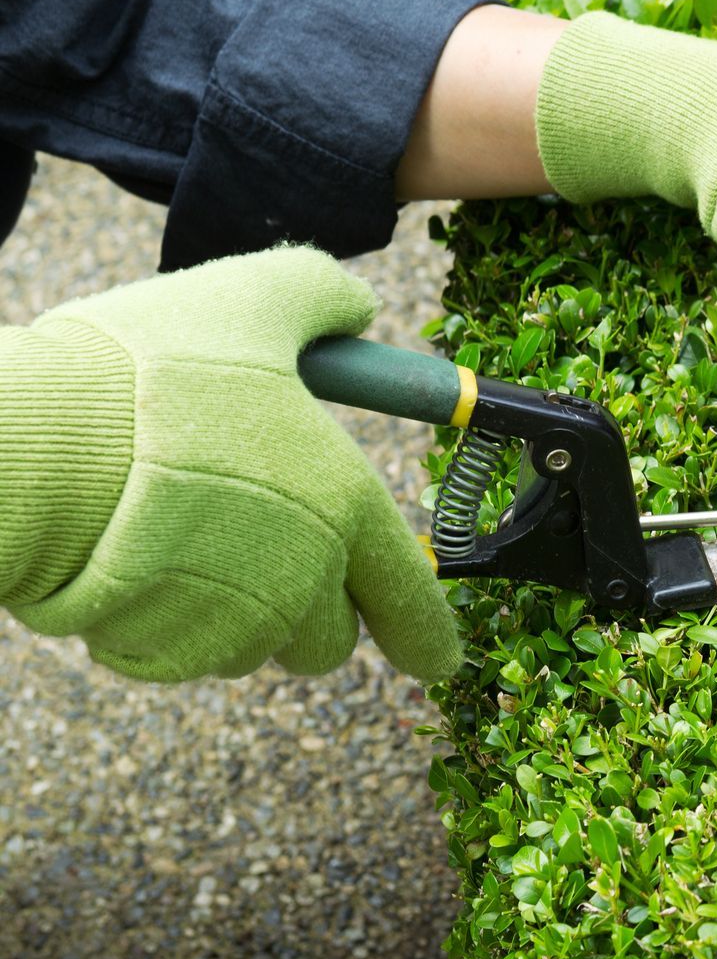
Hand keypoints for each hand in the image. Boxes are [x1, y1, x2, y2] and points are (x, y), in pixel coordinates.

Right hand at [0, 248, 461, 681]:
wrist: (33, 445)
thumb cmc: (151, 372)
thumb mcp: (255, 299)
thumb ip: (321, 298)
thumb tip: (355, 308)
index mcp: (346, 507)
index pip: (413, 600)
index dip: (427, 634)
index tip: (434, 660)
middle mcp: (303, 579)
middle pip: (327, 639)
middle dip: (307, 614)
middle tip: (257, 552)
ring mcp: (231, 625)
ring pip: (250, 647)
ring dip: (228, 611)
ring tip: (174, 536)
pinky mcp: (158, 649)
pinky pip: (173, 651)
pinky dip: (157, 620)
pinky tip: (125, 562)